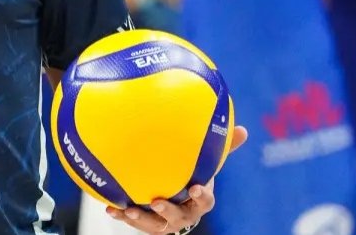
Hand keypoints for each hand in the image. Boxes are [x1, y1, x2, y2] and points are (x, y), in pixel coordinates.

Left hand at [106, 125, 248, 233]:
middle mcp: (184, 216)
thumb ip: (221, 149)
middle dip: (168, 211)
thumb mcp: (207, 164)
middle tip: (157, 200)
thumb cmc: (194, 177)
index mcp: (199, 201)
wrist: (178, 199)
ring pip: (155, 225)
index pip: (204, 202)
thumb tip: (244, 130)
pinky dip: (123, 216)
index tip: (194, 188)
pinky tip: (110, 209)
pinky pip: (136, 223)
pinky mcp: (148, 224)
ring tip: (128, 209)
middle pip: (178, 217)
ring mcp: (166, 223)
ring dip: (141, 218)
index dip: (201, 197)